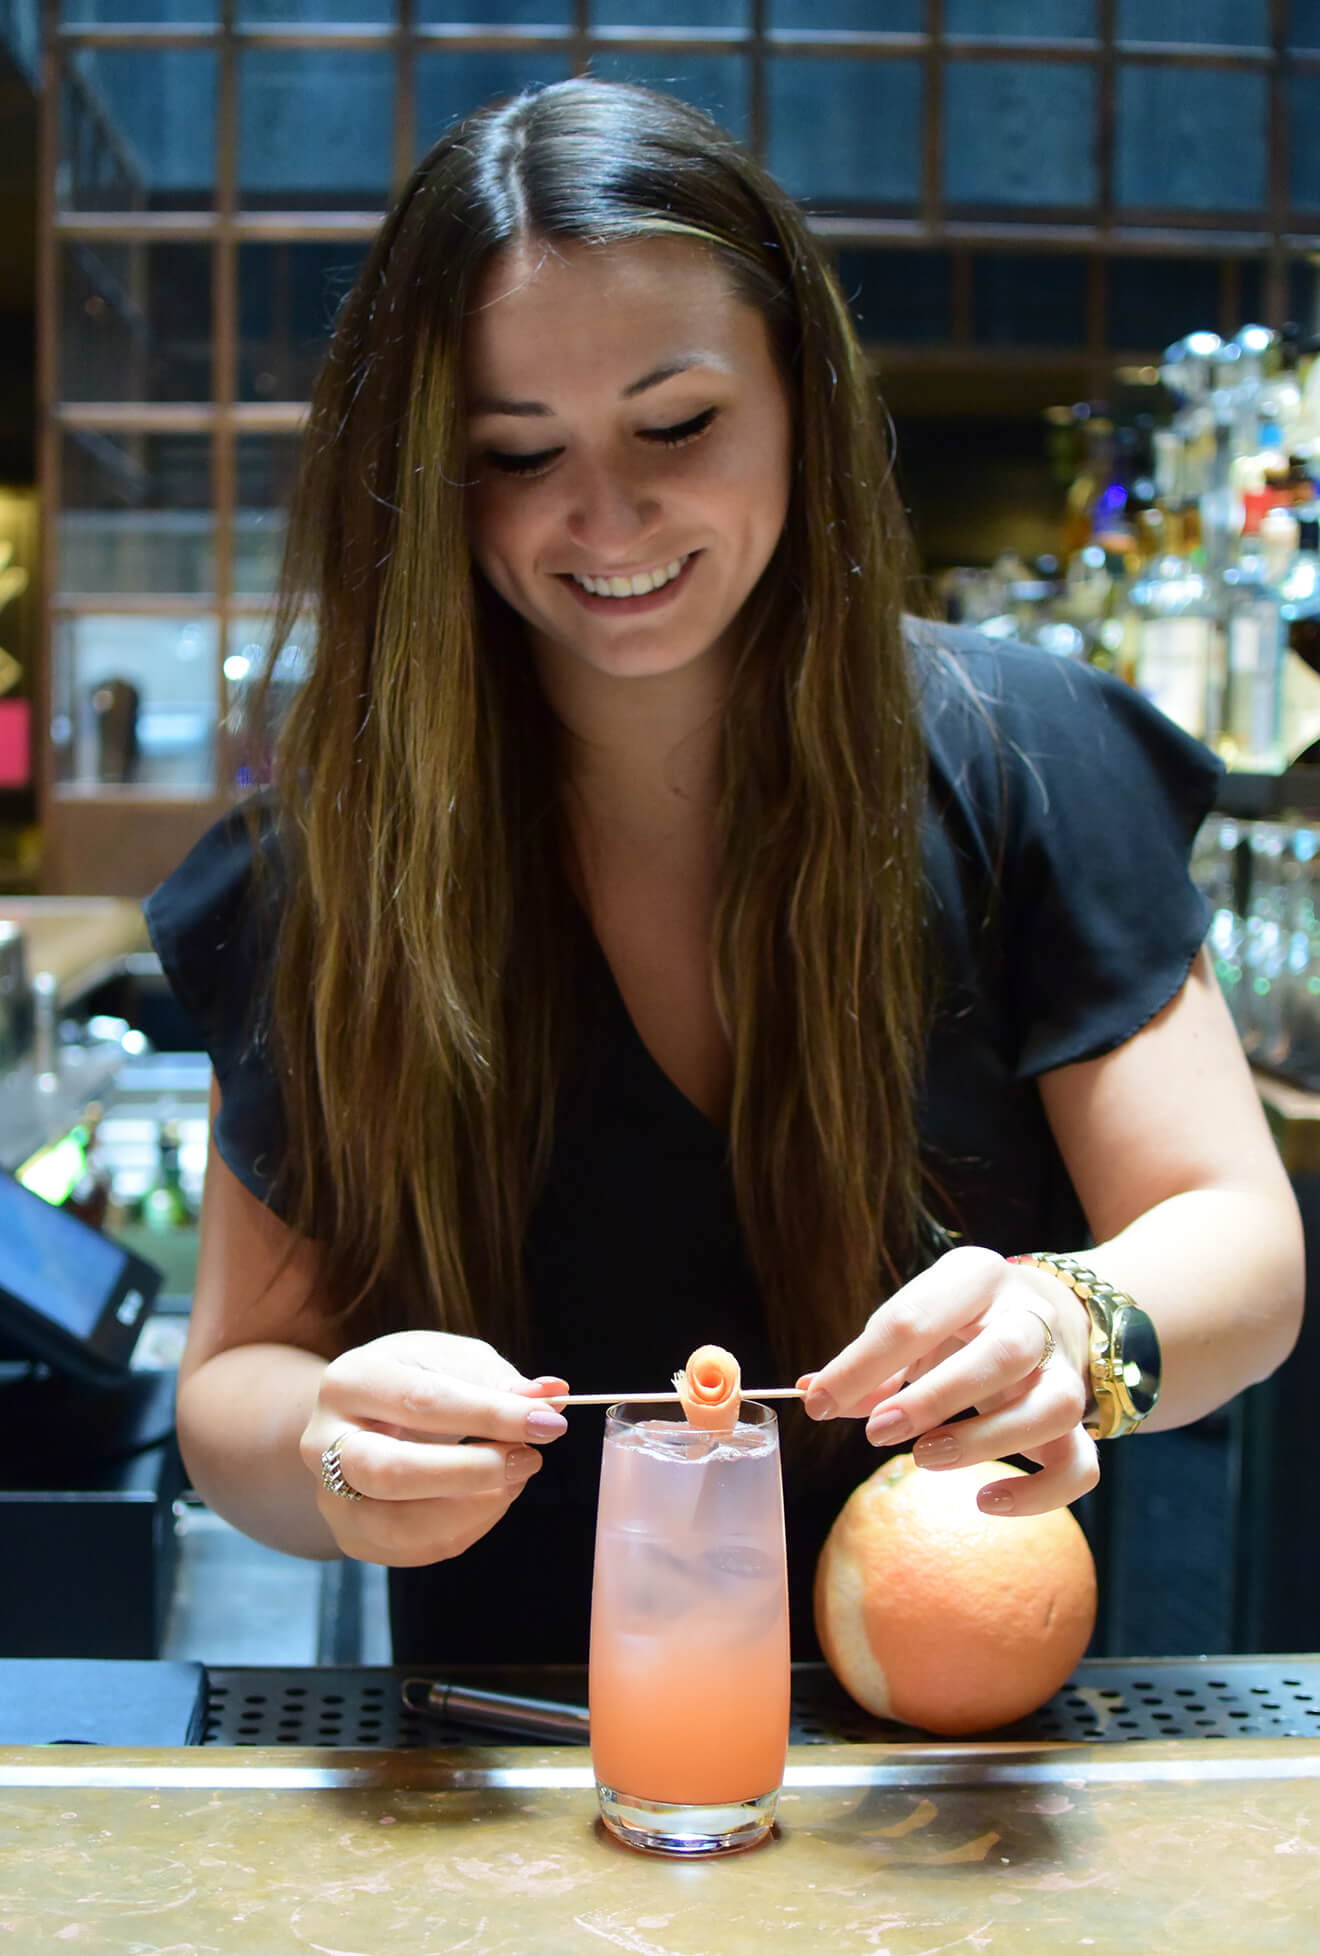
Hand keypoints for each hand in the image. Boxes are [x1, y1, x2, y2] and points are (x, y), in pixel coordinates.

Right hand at [299, 1331, 568, 1564]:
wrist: (362, 1418)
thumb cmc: (415, 1380)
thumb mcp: (452, 1361)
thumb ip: (498, 1380)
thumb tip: (550, 1396)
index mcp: (349, 1381)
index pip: (424, 1402)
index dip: (491, 1415)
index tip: (548, 1422)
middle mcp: (324, 1441)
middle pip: (393, 1472)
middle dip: (473, 1472)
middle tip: (530, 1459)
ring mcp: (331, 1497)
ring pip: (401, 1525)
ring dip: (475, 1507)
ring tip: (516, 1476)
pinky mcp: (352, 1536)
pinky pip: (415, 1549)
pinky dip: (467, 1527)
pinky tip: (493, 1497)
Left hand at [799, 1245, 1098, 1515]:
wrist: (1049, 1309)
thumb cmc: (960, 1322)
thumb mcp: (916, 1321)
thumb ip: (870, 1362)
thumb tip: (812, 1394)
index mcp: (974, 1278)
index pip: (916, 1317)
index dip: (861, 1365)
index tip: (819, 1406)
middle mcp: (1029, 1316)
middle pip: (1003, 1353)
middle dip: (934, 1399)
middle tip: (877, 1433)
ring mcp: (1063, 1369)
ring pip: (1053, 1407)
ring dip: (987, 1441)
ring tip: (925, 1459)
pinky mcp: (1078, 1419)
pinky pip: (1081, 1464)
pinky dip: (1039, 1493)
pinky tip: (986, 1501)